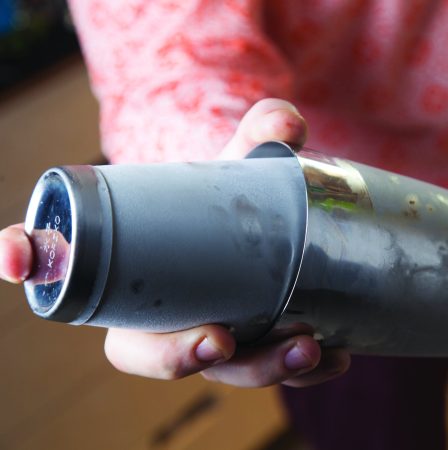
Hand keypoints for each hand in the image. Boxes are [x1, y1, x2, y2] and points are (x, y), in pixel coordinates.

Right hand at [0, 98, 350, 387]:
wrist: (256, 221)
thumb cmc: (226, 198)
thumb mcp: (237, 163)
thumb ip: (259, 136)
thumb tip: (289, 124)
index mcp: (129, 266)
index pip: (60, 268)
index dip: (26, 259)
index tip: (17, 253)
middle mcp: (156, 312)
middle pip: (146, 352)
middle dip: (177, 356)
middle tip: (221, 341)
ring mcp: (204, 334)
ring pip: (216, 369)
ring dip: (258, 369)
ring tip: (307, 346)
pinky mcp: (251, 346)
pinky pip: (267, 368)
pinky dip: (301, 370)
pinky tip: (336, 356)